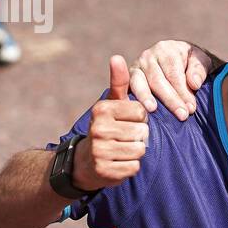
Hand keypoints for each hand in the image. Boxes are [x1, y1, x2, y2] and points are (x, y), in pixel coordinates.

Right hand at [73, 56, 149, 190]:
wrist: (84, 162)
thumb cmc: (106, 127)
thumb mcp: (111, 104)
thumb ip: (119, 81)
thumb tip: (117, 57)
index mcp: (101, 109)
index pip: (141, 111)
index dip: (139, 118)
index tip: (126, 121)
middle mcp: (98, 129)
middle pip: (142, 132)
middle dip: (139, 136)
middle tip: (124, 138)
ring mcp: (100, 151)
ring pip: (140, 150)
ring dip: (135, 152)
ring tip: (121, 149)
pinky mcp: (105, 171)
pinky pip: (134, 167)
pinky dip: (130, 167)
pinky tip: (118, 162)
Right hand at [129, 40, 213, 120]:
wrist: (178, 60)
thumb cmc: (191, 63)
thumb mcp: (201, 62)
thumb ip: (199, 71)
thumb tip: (193, 84)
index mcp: (167, 50)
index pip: (174, 73)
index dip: (182, 92)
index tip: (191, 108)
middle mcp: (148, 56)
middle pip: (157, 80)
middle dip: (170, 99)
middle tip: (182, 116)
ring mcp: (136, 66)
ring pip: (139, 82)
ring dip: (146, 97)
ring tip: (152, 110)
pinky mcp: (129, 79)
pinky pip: (129, 89)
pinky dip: (135, 100)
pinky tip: (141, 111)